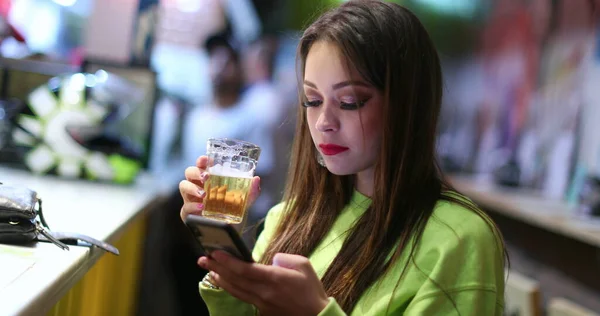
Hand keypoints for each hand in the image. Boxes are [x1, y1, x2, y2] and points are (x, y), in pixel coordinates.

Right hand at [179, 156, 260, 221]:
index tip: (206, 159)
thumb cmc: (232, 210)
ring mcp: (190, 198)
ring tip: (204, 194)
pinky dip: (192, 205)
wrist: (227, 230)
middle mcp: (197, 185)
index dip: (201, 160)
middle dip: (196, 172)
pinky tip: (201, 207)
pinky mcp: (188, 212)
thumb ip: (251, 191)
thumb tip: (256, 179)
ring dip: (192, 188)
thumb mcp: (244, 201)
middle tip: (206, 177)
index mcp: (208, 178)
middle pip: (189, 172)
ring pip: (183, 186)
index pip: (201, 164)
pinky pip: (185, 207)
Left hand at [199, 251, 329, 315]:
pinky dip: (230, 288)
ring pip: (235, 290)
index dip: (227, 260)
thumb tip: (271, 259)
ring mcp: (261, 303)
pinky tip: (225, 282)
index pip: (244, 269)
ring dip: (220, 279)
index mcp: (274, 278)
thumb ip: (284, 258)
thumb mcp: (303, 265)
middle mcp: (263, 292)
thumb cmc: (311, 289)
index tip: (215, 252)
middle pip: (234, 279)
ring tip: (209, 270)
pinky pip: (242, 297)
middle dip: (216, 268)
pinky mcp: (262, 310)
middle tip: (203, 259)